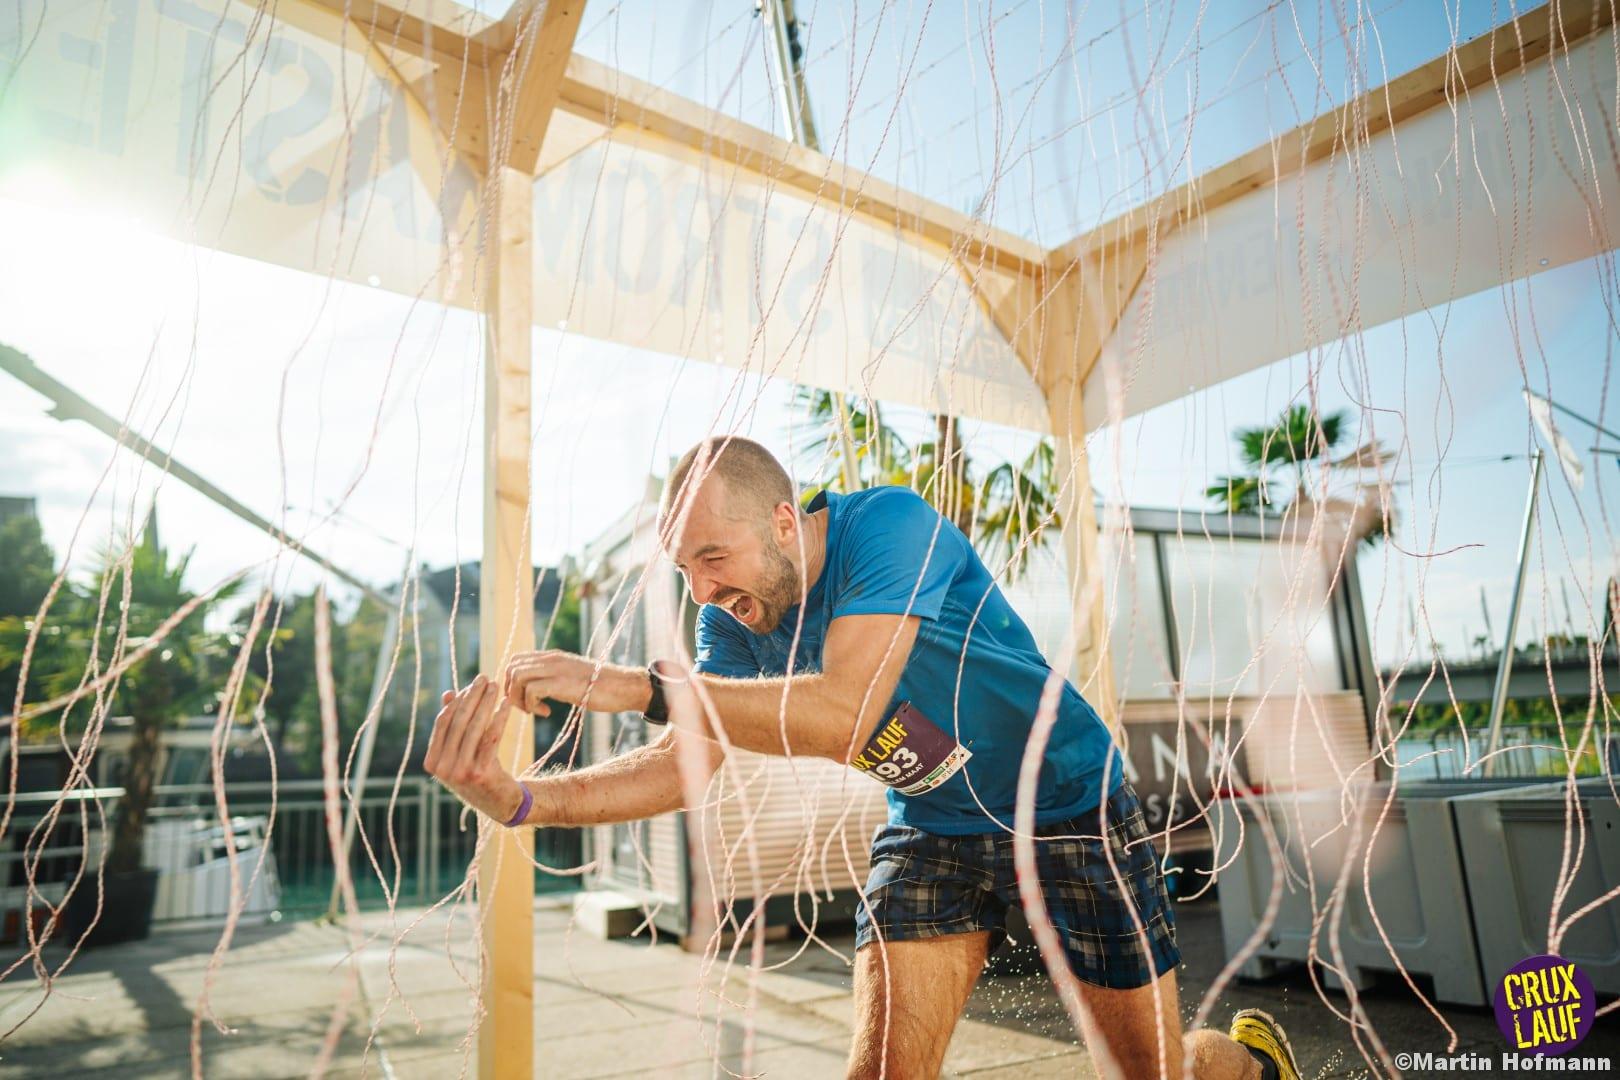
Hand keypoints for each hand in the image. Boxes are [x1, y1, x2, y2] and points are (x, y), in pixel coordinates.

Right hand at [423, 675, 526, 823]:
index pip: (443, 722)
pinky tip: (506, 705)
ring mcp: (460, 772)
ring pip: (475, 728)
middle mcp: (442, 768)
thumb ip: (453, 725)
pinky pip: (491, 738)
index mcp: (431, 761)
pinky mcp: (480, 773)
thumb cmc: (477, 771)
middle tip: (486, 678)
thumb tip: (448, 693)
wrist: (499, 802)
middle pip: (459, 722)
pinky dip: (499, 718)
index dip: (458, 701)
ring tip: (497, 687)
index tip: (472, 684)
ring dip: (487, 703)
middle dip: (473, 697)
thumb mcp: (460, 750)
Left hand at [501, 650, 650, 715]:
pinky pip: (531, 690)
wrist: (623, 687)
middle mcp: (551, 659)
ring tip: (534, 711)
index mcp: (553, 657)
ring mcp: (556, 669)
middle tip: (527, 707)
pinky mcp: (562, 683)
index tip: (525, 698)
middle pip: (512, 667)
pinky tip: (546, 712)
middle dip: (512, 691)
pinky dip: (532, 705)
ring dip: (520, 699)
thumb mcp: (572, 677)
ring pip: (517, 677)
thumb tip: (537, 688)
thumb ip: (554, 677)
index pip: (516, 660)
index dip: (513, 681)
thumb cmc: (601, 687)